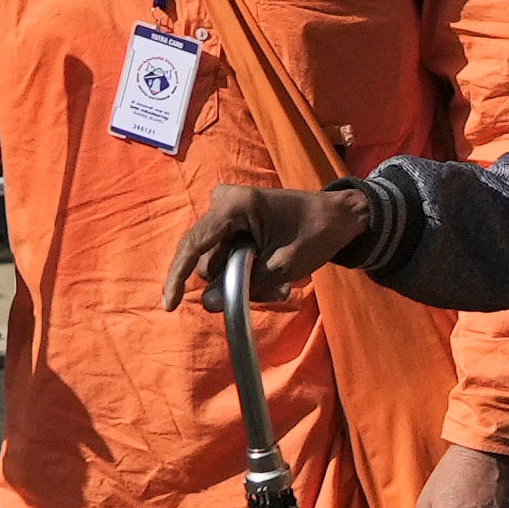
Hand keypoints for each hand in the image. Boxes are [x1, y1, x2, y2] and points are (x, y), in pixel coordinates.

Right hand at [179, 179, 380, 305]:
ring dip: (243, 281)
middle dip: (231, 283)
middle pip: (208, 259)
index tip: (169, 305)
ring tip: (279, 287)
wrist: (339, 217)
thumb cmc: (316, 234)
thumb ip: (244, 284)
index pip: (194, 243)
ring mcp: (228, 211)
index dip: (177, 275)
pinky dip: (247, 272)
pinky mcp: (235, 223)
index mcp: (235, 205)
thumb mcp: (282, 266)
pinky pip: (228, 256)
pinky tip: (274, 280)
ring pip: (219, 262)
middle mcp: (224, 203)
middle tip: (271, 293)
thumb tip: (207, 303)